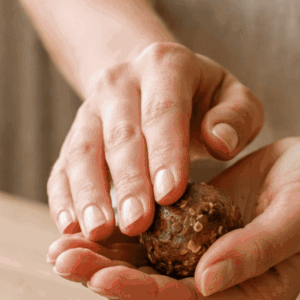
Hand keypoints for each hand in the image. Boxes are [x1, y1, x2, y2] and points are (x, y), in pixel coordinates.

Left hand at [47, 137, 299, 299]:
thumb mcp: (299, 216)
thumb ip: (255, 250)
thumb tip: (205, 281)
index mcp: (256, 299)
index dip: (142, 293)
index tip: (101, 279)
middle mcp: (226, 294)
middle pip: (157, 297)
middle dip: (106, 279)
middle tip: (60, 260)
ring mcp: (208, 272)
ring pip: (146, 277)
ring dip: (102, 264)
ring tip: (58, 250)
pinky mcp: (195, 245)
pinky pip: (151, 251)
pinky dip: (118, 243)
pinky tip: (83, 230)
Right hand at [49, 42, 263, 239]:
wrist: (152, 83)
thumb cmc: (204, 101)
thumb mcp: (233, 99)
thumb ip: (238, 117)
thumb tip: (220, 141)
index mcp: (164, 66)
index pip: (164, 111)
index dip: (165, 153)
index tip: (170, 194)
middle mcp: (119, 84)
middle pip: (120, 136)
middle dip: (127, 183)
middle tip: (136, 224)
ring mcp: (89, 111)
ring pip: (82, 153)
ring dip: (88, 195)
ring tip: (97, 233)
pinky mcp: (71, 140)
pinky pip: (61, 170)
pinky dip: (61, 200)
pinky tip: (69, 229)